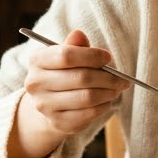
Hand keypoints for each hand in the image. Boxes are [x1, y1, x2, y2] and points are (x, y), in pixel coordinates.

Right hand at [12, 29, 128, 157]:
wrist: (49, 103)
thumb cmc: (63, 73)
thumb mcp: (66, 55)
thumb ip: (74, 46)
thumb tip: (79, 34)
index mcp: (37, 61)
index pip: (66, 56)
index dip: (91, 56)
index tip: (108, 57)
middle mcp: (36, 84)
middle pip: (80, 78)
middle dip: (107, 77)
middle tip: (121, 78)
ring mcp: (45, 106)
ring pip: (87, 97)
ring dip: (108, 92)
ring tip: (116, 88)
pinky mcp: (58, 122)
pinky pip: (88, 113)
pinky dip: (103, 106)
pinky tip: (107, 100)